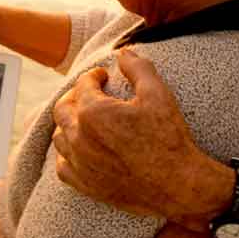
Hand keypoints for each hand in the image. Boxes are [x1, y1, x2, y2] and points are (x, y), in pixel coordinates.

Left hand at [51, 49, 232, 231]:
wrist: (178, 185)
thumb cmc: (168, 138)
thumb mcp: (157, 94)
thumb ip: (137, 68)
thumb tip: (123, 52)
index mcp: (93, 112)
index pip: (83, 85)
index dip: (93, 76)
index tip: (103, 76)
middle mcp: (79, 138)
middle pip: (62, 108)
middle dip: (75, 96)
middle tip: (90, 93)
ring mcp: (80, 163)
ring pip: (60, 137)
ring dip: (69, 123)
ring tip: (84, 119)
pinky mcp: (85, 185)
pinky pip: (63, 166)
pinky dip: (68, 154)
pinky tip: (81, 149)